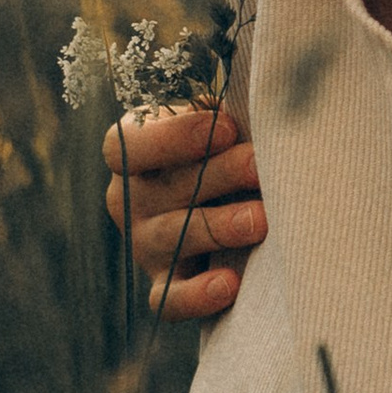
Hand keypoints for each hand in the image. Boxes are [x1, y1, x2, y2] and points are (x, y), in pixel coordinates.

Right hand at [104, 100, 263, 319]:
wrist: (231, 199)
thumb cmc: (228, 145)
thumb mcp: (220, 118)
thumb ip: (228, 107)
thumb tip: (265, 93)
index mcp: (134, 151)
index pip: (126, 144)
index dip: (173, 137)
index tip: (226, 127)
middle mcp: (130, 197)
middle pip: (163, 188)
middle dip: (218, 174)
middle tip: (259, 164)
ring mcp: (144, 244)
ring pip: (173, 237)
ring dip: (218, 227)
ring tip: (261, 219)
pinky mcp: (165, 284)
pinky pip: (169, 299)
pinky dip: (196, 296)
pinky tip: (230, 284)